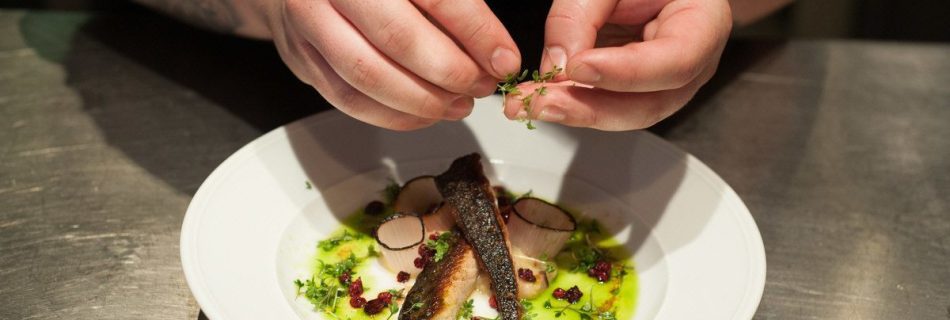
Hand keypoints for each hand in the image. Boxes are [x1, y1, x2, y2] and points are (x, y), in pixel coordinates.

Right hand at [269, 0, 520, 129]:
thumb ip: (452, 3)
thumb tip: (494, 52)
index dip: (476, 31)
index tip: (504, 59)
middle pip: (398, 38)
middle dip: (451, 72)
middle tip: (482, 86)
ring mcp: (310, 23)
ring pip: (369, 76)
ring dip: (424, 101)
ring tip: (459, 104)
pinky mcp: (301, 59)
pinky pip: (349, 99)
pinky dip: (393, 116)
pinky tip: (424, 114)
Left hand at [504, 0, 731, 130]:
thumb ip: (581, 14)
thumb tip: (556, 64)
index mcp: (703, 25)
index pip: (677, 61)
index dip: (626, 72)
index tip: (579, 67)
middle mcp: (691, 64)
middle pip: (648, 104)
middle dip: (589, 108)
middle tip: (541, 102)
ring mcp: (664, 84)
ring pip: (623, 114)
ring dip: (572, 112)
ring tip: (527, 103)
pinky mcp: (635, 91)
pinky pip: (605, 105)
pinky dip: (570, 104)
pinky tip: (539, 98)